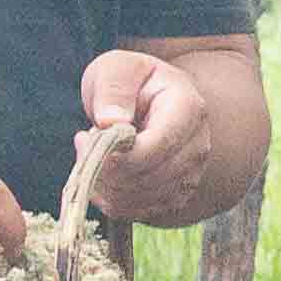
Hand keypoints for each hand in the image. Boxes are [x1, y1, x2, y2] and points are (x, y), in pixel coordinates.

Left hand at [73, 50, 217, 221]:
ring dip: (105, 184)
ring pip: (141, 200)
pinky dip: (111, 199)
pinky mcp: (175, 196)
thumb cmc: (133, 81)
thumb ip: (114, 88)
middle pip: (149, 178)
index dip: (118, 154)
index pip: (157, 146)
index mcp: (189, 109)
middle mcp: (197, 146)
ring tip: (95, 154)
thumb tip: (110, 122)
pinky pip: (138, 212)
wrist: (152, 101)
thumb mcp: (117, 68)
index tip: (83, 138)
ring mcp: (190, 175)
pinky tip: (102, 174)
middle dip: (106, 168)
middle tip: (83, 143)